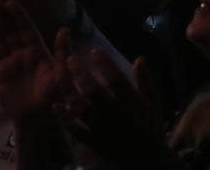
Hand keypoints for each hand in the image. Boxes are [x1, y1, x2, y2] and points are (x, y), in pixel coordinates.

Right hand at [0, 0, 67, 121]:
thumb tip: (64, 29)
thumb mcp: (62, 72)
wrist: (40, 117)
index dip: (19, 16)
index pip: (25, 29)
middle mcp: (20, 55)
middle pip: (9, 33)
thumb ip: (62, 51)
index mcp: (36, 51)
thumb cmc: (54, 94)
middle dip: (1, 18)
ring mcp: (7, 65)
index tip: (11, 2)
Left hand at [58, 52, 168, 167]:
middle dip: (81, 75)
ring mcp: (102, 129)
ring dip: (69, 92)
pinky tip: (56, 106)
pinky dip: (65, 119)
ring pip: (81, 109)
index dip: (105, 64)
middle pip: (94, 92)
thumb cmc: (151, 128)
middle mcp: (115, 115)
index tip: (93, 50)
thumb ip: (146, 81)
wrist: (147, 161)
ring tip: (60, 77)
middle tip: (70, 59)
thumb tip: (140, 58)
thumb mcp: (154, 103)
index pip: (116, 80)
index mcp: (131, 103)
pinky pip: (76, 130)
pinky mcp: (94, 142)